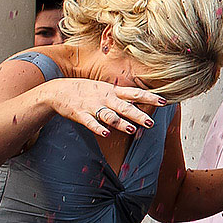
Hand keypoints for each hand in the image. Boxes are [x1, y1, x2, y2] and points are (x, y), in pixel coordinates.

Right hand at [43, 78, 162, 138]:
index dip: (149, 97)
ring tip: (131, 129)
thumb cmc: (87, 91)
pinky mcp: (80, 114)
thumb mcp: (105, 89)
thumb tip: (142, 101)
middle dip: (138, 115)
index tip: (164, 102)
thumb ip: (122, 96)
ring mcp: (92, 106)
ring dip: (120, 123)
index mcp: (113, 91)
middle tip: (151, 123)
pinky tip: (106, 133)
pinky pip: (90, 122)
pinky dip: (98, 128)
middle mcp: (105, 98)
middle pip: (124, 106)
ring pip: (109, 115)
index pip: (135, 93)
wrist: (58, 90)